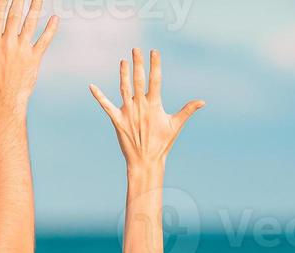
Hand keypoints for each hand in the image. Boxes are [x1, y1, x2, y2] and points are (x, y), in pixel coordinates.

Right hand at [0, 0, 58, 118]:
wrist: (5, 104)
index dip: (2, 2)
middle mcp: (8, 45)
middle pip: (14, 16)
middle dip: (19, 0)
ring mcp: (22, 51)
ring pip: (30, 24)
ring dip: (35, 8)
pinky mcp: (34, 60)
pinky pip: (44, 42)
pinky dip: (50, 30)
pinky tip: (55, 19)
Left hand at [89, 49, 204, 174]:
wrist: (145, 161)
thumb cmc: (162, 144)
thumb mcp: (175, 126)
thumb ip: (187, 110)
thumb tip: (202, 102)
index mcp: (154, 105)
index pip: (155, 80)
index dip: (155, 65)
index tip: (154, 52)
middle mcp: (140, 106)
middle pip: (138, 80)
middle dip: (138, 64)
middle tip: (136, 49)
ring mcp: (127, 112)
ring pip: (124, 89)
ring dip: (123, 74)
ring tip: (123, 61)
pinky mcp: (117, 120)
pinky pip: (106, 106)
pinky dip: (99, 96)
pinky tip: (91, 86)